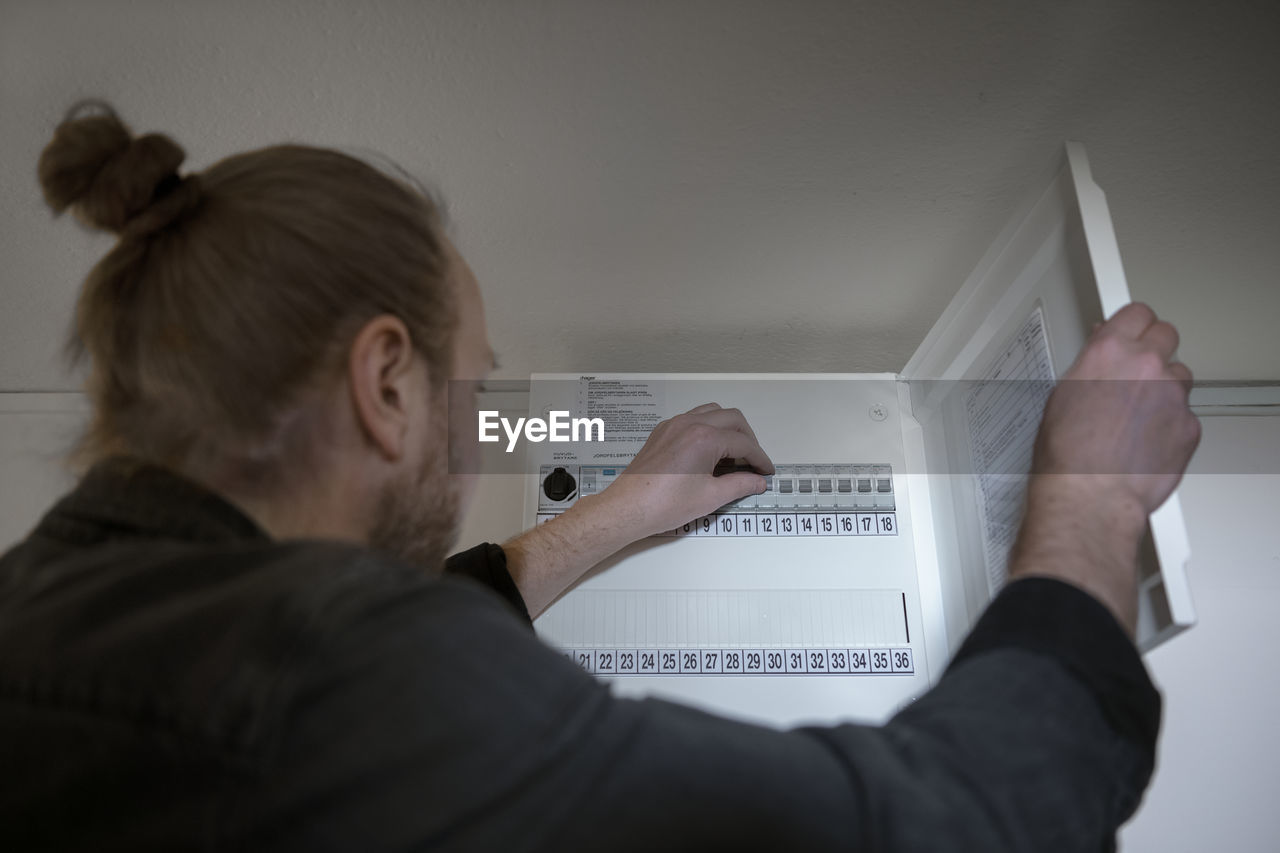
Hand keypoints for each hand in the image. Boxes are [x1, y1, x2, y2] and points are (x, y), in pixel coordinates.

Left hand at [502, 403, 773, 617]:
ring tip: (734, 452)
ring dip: (728, 427)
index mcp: (705, 437)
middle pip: (732, 419)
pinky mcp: (662, 431)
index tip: (767, 471)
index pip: (744, 442)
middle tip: (753, 461)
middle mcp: (690, 423)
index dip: (760, 458)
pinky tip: (709, 450)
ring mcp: (674, 424)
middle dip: (748, 438)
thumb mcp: (711, 497)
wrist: (628, 507)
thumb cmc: (667, 504)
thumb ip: (740, 484)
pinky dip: (708, 427)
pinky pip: (693, 418)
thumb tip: (757, 481)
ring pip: (712, 412)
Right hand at [1032, 302, 1199, 512]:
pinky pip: (1186, 412)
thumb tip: (1101, 360)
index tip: (1134, 330)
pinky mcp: (1190, 424)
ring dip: (1165, 386)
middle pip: (1167, 334)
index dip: (1135, 323)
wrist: (1092, 494)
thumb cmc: (1068, 455)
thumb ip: (1091, 367)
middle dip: (1154, 348)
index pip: (1137, 313)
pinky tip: (1147, 439)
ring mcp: (1173, 395)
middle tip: (1140, 367)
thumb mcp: (1062, 396)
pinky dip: (1171, 422)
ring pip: (1180, 374)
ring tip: (1139, 413)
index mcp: (1108, 352)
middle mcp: (1145, 366)